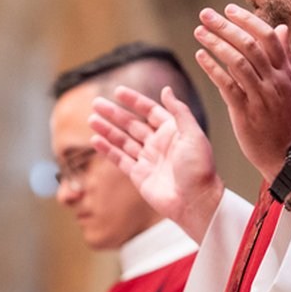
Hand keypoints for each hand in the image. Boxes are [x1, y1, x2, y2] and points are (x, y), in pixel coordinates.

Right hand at [91, 85, 224, 241]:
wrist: (195, 202)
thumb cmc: (199, 169)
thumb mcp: (193, 135)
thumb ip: (179, 111)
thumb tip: (166, 89)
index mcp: (172, 131)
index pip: (150, 111)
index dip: (134, 101)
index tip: (118, 91)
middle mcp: (159, 144)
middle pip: (132, 124)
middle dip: (114, 114)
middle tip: (96, 103)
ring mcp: (148, 160)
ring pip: (123, 141)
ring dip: (107, 130)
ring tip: (92, 119)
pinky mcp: (139, 176)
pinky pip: (120, 159)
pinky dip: (107, 150)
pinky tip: (95, 140)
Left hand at [193, 4, 290, 180]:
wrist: (290, 156)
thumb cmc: (290, 121)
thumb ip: (285, 57)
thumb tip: (281, 28)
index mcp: (286, 73)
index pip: (268, 37)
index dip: (247, 20)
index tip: (229, 9)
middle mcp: (275, 81)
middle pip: (250, 45)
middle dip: (226, 26)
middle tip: (206, 14)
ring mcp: (261, 97)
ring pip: (238, 62)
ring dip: (216, 43)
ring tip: (199, 32)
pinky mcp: (246, 113)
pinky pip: (227, 85)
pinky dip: (213, 68)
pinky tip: (200, 57)